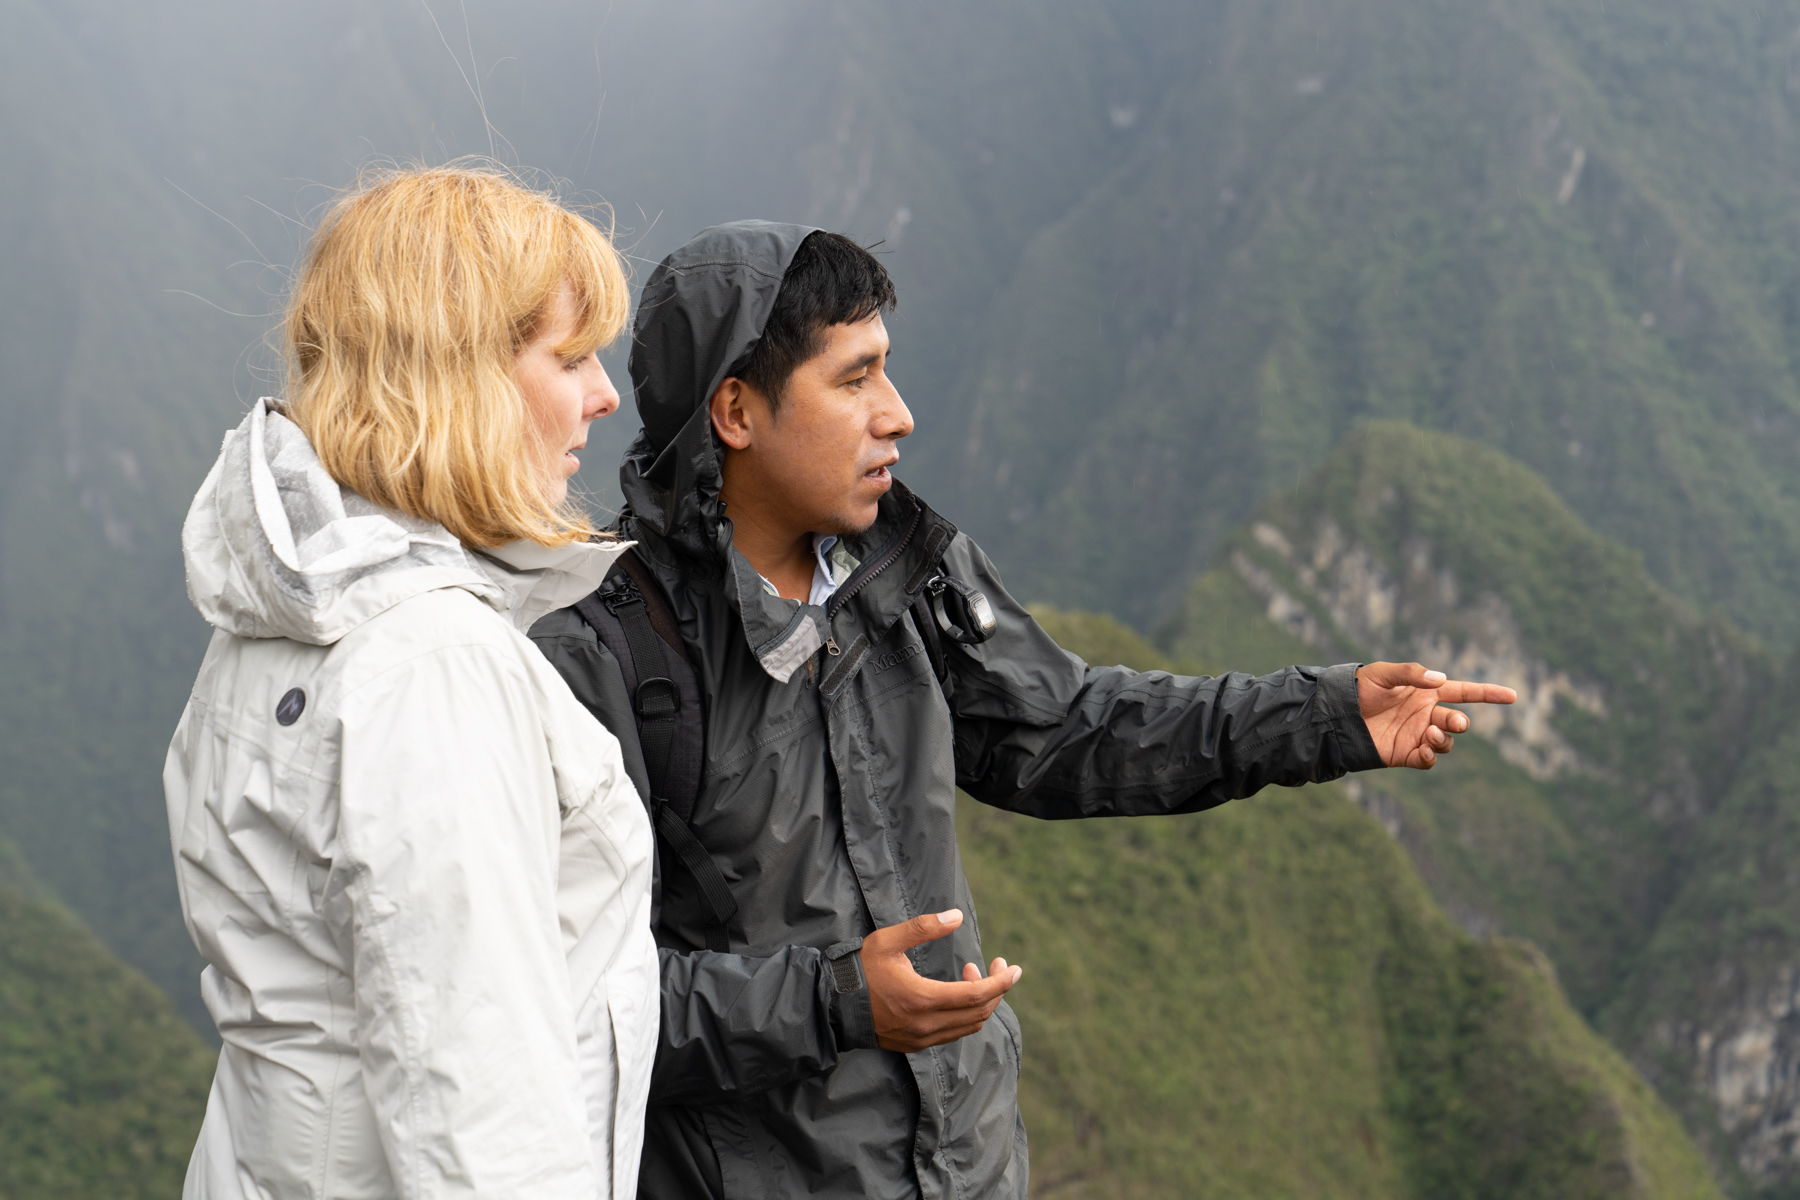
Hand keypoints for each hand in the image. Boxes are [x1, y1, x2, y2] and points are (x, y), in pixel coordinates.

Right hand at [862, 909, 1022, 1052]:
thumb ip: (924, 927)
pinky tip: (957, 993)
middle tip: (998, 966)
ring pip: (969, 1026)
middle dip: (996, 989)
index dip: (1001, 982)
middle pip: (979, 1013)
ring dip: (980, 1001)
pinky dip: (966, 1014)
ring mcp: (922, 1038)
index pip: (977, 995)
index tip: (1015, 969)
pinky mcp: (916, 1044)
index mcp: (923, 998)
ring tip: (971, 973)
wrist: (833, 1005)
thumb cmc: (860, 969)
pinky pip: (954, 1033)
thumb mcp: (888, 940)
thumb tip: (957, 916)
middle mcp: (927, 1025)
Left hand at [1357, 661, 1516, 769]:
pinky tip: (1423, 751)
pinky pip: (1428, 760)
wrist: (1336, 713)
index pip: (1465, 692)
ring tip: (1428, 735)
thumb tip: (1441, 679)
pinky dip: (1430, 757)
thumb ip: (1412, 673)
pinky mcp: (1406, 754)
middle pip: (1456, 721)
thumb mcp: (1383, 674)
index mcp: (1427, 692)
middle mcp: (1426, 714)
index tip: (1513, 696)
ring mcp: (1417, 735)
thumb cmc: (1360, 688)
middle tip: (1450, 724)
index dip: (1488, 694)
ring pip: (1445, 742)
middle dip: (1459, 724)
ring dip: (1443, 740)